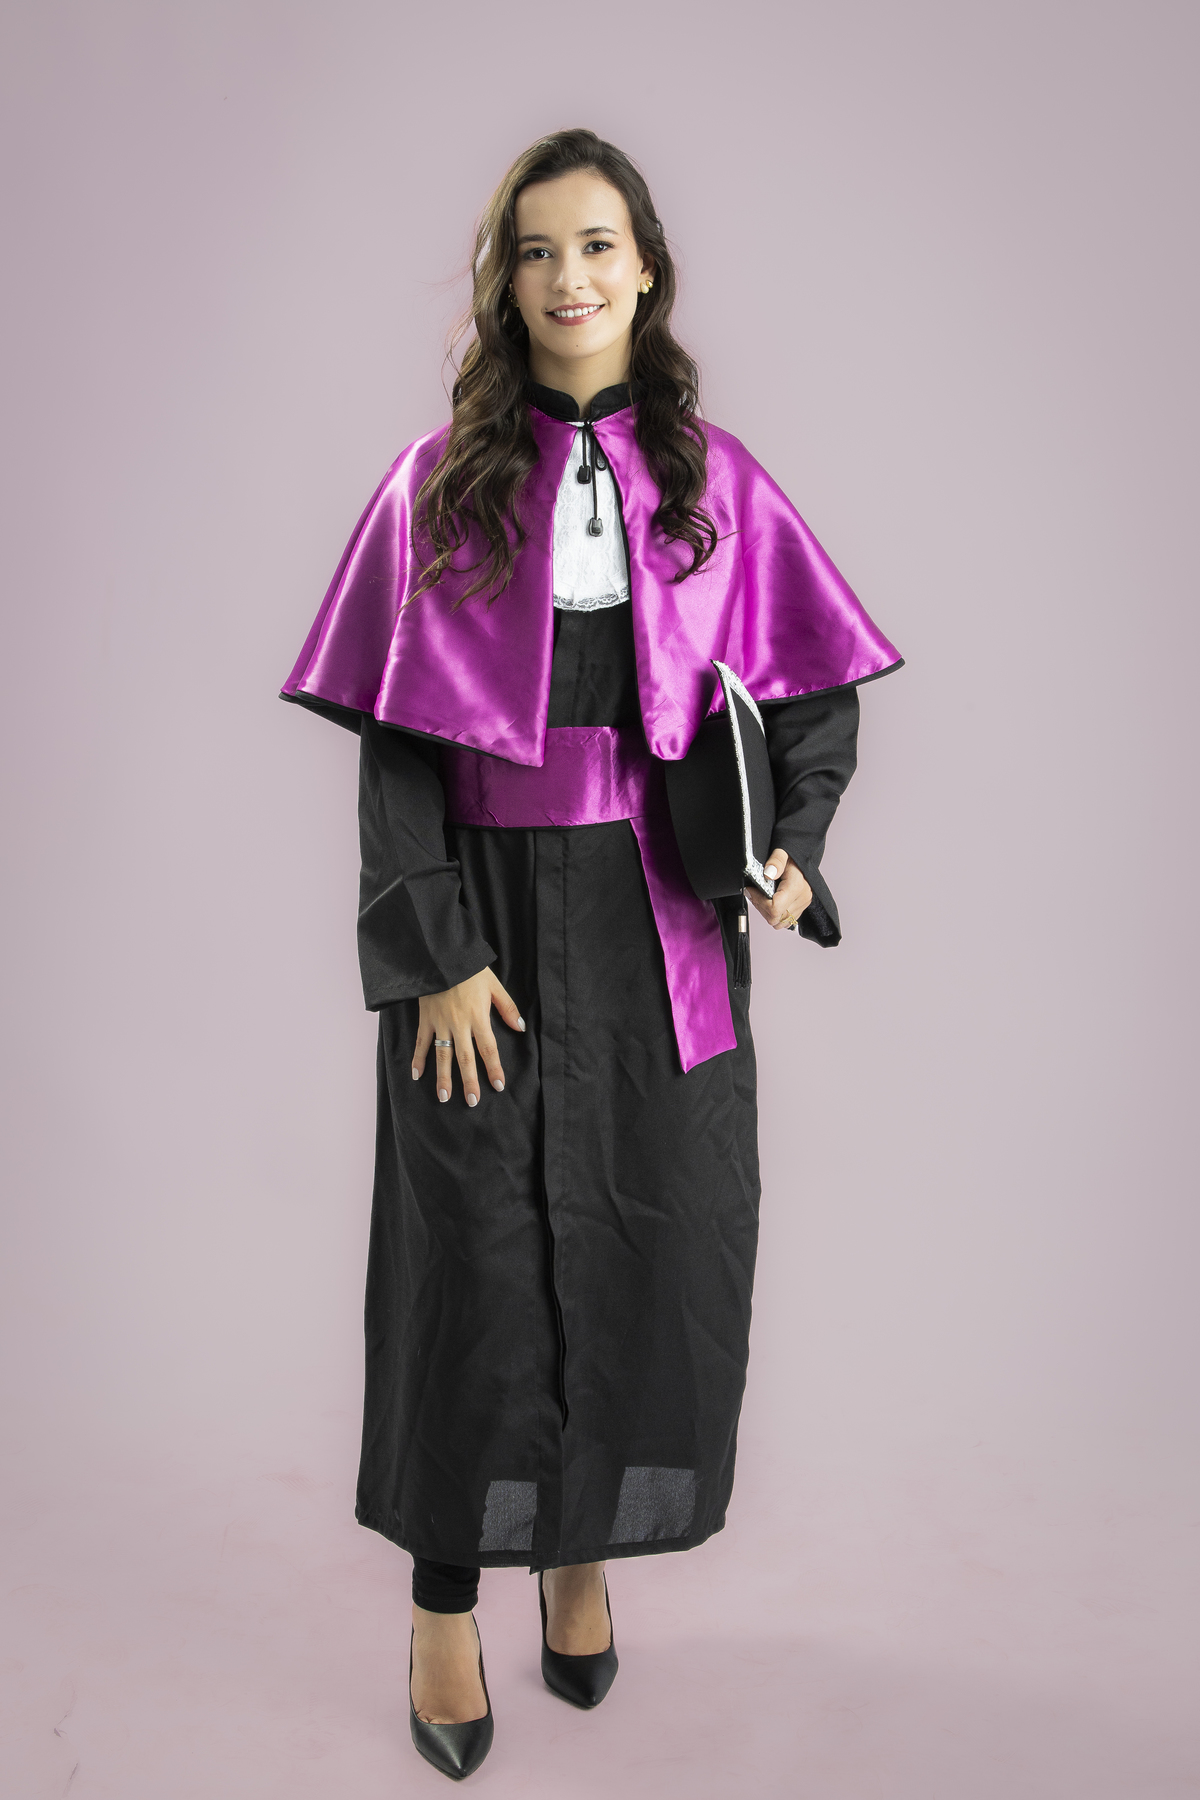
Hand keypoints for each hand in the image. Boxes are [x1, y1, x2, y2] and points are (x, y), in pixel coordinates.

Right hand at [413, 969, 524, 1106]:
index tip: (498, 1086)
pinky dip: (418, 1059)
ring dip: (443, 1078)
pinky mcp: (426, 1018)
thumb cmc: (470, 969)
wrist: (442, 955)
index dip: (494, 1068)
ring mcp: (440, 1023)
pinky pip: (421, 1042)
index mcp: (478, 1016)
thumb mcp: (494, 985)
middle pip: (465, 1058)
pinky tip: (417, 1075)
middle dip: (469, 1081)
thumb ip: (507, 1007)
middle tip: (472, 1101)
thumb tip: (519, 1028)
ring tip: (444, 1097)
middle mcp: (459, 1024)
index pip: (489, 1048)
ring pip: (442, 1055)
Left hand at [746, 847, 811, 931]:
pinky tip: (770, 900)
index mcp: (796, 887)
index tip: (751, 890)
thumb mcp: (782, 851)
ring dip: (766, 912)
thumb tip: (768, 874)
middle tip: (754, 892)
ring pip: (778, 923)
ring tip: (762, 896)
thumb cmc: (792, 856)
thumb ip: (776, 861)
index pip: (774, 909)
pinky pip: (784, 921)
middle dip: (760, 907)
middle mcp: (801, 898)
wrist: (803, 857)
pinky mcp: (800, 908)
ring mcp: (802, 905)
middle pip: (775, 918)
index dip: (758, 901)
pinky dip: (774, 914)